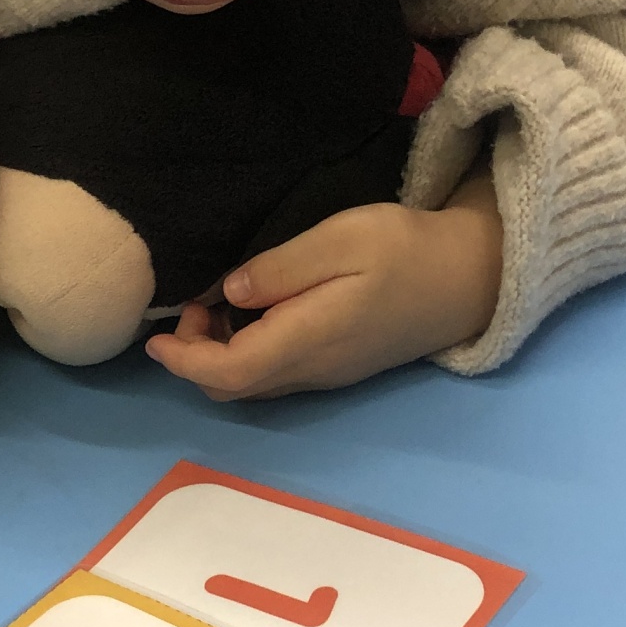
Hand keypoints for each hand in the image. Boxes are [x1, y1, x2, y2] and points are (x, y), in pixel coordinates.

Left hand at [144, 175, 502, 401]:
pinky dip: (246, 353)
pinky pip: (276, 374)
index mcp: (308, 339)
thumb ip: (281, 269)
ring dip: (220, 357)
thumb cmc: (404, 250)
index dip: (184, 361)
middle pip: (235, 387)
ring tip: (216, 306)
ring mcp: (327, 373)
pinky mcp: (338, 365)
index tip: (156, 338)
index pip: (229, 372)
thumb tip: (229, 292)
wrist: (469, 278)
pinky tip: (251, 314)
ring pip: (255, 384)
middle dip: (196, 358)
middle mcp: (313, 369)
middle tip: (191, 307)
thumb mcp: (341, 239)